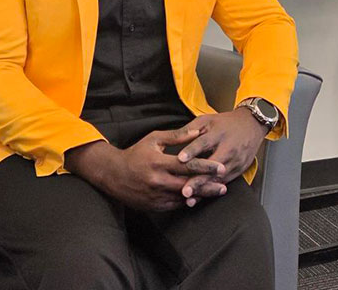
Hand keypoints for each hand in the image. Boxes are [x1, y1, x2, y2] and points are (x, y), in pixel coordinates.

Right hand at [65, 128, 226, 211]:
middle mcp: (158, 181)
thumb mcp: (154, 139)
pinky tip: (199, 198)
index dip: (206, 167)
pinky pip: (174, 205)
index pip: (188, 166)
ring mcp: (155, 195)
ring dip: (201, 196)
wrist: (113, 174)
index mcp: (159, 163)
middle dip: (208, 186)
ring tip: (216, 192)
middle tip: (224, 185)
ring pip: (183, 198)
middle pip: (189, 185)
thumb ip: (177, 136)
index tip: (220, 167)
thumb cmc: (136, 153)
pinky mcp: (153, 205)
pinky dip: (187, 202)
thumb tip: (198, 132)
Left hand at [176, 109, 268, 203]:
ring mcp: (235, 161)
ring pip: (218, 179)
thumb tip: (172, 138)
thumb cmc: (226, 123)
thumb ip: (190, 129)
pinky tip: (199, 198)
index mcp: (218, 134)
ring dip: (204, 189)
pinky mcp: (239, 170)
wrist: (252, 126)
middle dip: (199, 179)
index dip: (192, 151)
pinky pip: (223, 183)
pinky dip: (211, 191)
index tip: (180, 159)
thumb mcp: (207, 120)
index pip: (204, 142)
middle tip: (184, 190)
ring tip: (189, 199)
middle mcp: (228, 149)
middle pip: (212, 166)